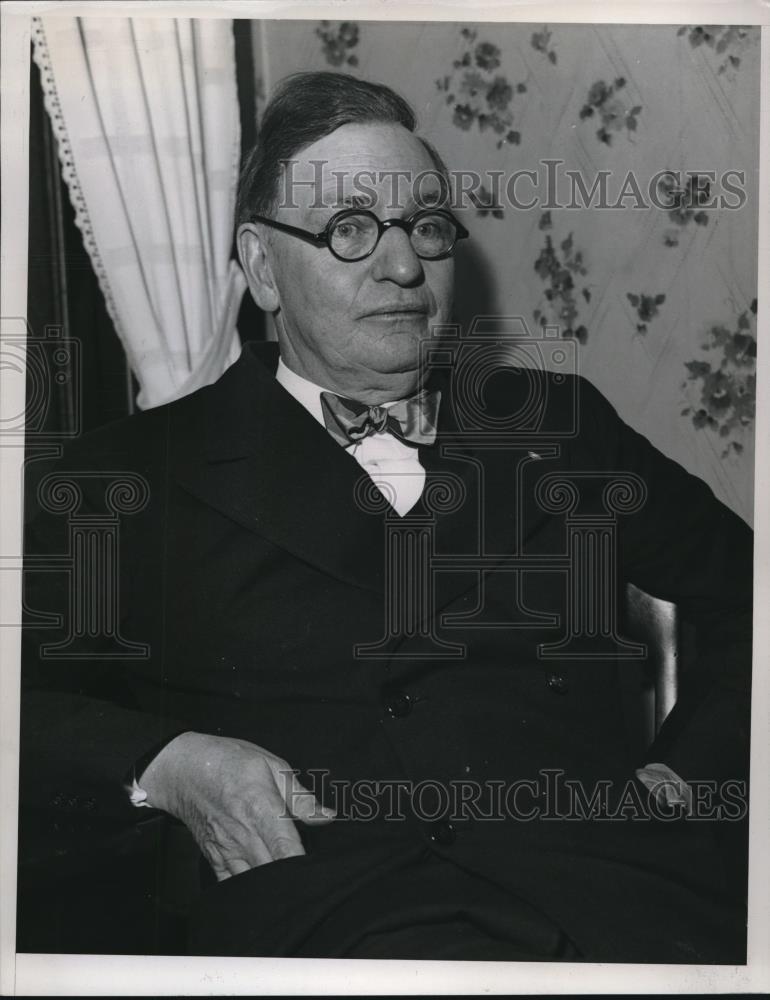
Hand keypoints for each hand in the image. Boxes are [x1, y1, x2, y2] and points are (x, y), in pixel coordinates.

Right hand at [138, 732, 334, 880]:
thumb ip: (300, 796)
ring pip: (253, 887)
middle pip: (273, 875)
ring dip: (272, 887)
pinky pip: (232, 887)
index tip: (320, 871)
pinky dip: (249, 891)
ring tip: (288, 882)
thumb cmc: (227, 761)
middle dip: (294, 881)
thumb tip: (327, 817)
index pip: (288, 852)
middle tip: (310, 878)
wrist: (182, 770)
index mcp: (261, 810)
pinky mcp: (213, 859)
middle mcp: (243, 836)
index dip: (306, 867)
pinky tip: (262, 885)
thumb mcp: (270, 765)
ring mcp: (226, 852)